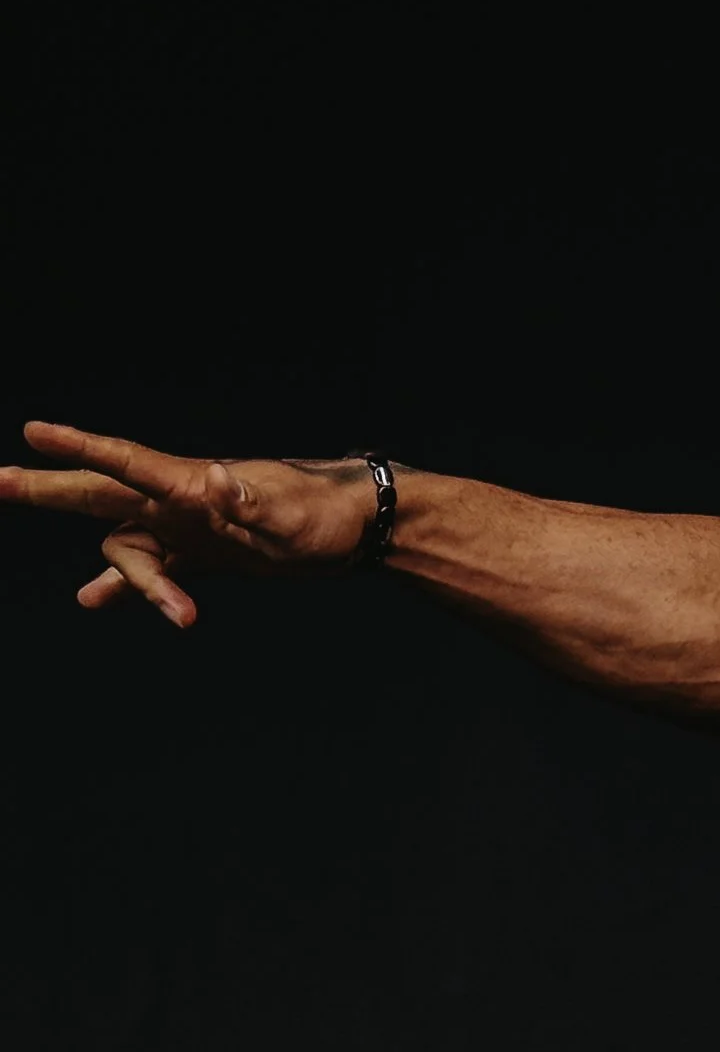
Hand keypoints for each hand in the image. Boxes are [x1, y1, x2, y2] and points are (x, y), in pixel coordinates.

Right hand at [0, 422, 380, 625]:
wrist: (353, 528)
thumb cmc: (323, 514)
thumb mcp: (287, 514)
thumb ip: (247, 502)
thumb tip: (215, 481)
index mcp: (191, 484)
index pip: (123, 461)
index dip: (79, 448)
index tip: (34, 433)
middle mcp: (177, 501)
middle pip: (98, 493)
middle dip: (47, 489)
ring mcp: (186, 529)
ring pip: (130, 550)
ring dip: (138, 587)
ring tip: (186, 618)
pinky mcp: (202, 555)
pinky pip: (152, 573)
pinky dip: (125, 589)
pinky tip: (92, 602)